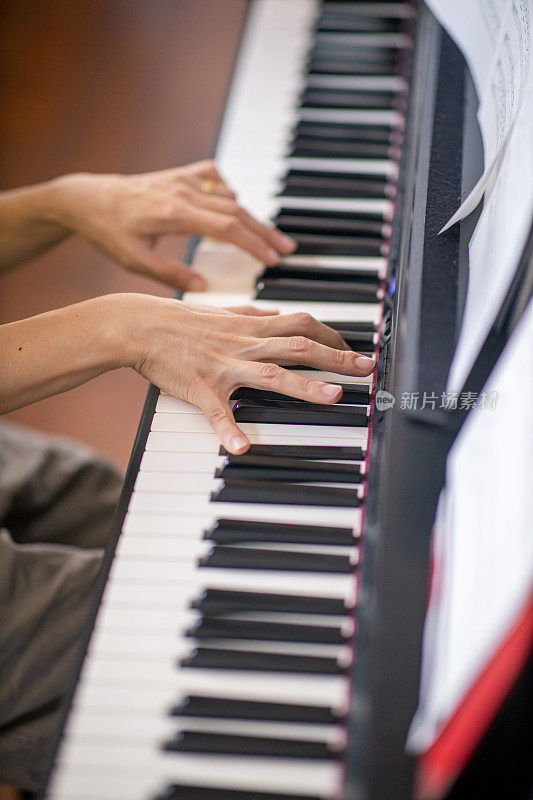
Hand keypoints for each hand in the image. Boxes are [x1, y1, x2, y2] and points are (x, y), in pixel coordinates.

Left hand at [52, 162, 295, 289]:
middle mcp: (182, 191)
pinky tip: (234, 206)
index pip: (226, 228)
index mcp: (173, 213)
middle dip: (264, 232)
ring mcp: (182, 179)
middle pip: (236, 210)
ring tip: (269, 236)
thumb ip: (170, 276)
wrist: (87, 198)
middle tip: (287, 250)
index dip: (253, 244)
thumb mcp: (134, 261)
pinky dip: (229, 191)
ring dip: (251, 216)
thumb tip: (204, 289)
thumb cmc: (107, 231)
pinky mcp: (179, 175)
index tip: (273, 260)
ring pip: (229, 195)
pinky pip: (214, 177)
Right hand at [127, 295, 375, 453]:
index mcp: (251, 327)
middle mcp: (244, 344)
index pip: (302, 325)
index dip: (332, 335)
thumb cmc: (179, 320)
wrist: (139, 325)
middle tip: (367, 369)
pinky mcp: (201, 387)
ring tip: (333, 397)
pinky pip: (216, 411)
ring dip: (303, 385)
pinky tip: (242, 448)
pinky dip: (229, 429)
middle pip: (299, 347)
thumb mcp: (222, 312)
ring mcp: (224, 366)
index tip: (353, 349)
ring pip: (270, 374)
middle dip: (336, 357)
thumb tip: (273, 311)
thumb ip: (251, 313)